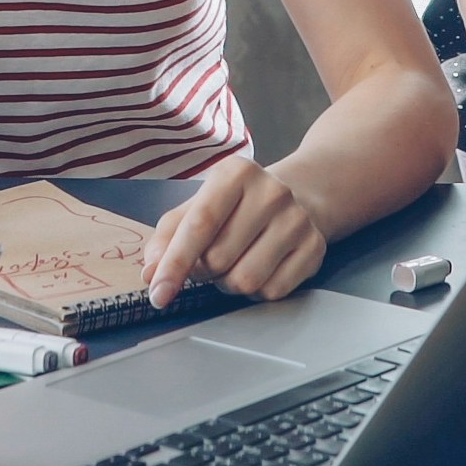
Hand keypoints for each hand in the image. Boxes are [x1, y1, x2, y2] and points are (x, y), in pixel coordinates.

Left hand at [139, 158, 330, 304]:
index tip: (158, 293)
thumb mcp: (198, 205)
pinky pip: (272, 292)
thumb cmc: (237, 204)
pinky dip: (257, 290)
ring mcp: (297, 220)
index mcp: (236, 173)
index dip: (174, 263)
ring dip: (229, 283)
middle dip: (205, 270)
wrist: (299, 195)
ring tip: (235, 262)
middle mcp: (271, 192)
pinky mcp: (314, 248)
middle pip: (219, 259)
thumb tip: (151, 272)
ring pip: (245, 280)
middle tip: (211, 259)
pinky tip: (261, 267)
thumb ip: (169, 235)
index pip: (200, 224)